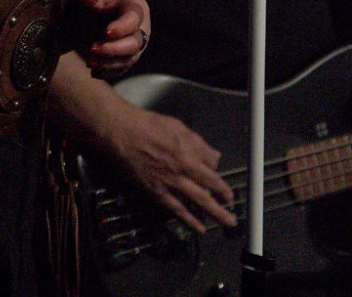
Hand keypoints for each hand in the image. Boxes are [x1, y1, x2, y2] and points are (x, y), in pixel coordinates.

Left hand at [75, 0, 150, 79]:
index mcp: (137, 8)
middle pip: (135, 44)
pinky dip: (108, 73)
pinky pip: (121, 70)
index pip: (134, 20)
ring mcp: (136, 46)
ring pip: (128, 60)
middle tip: (93, 49)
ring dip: (109, 63)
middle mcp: (141, 29)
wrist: (99, 8)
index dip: (122, 28)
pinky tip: (94, 71)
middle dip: (114, 49)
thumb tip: (91, 1)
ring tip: (90, 61)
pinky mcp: (127, 58)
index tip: (106, 32)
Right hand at [100, 102, 237, 232]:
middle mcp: (182, 169)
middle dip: (223, 201)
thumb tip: (213, 156)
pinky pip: (175, 209)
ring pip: (197, 201)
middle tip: (232, 211)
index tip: (228, 192)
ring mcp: (169, 182)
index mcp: (189, 152)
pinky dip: (188, 219)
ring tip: (226, 222)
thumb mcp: (177, 127)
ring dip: (214, 213)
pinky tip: (197, 227)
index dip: (222, 184)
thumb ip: (197, 143)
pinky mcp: (154, 192)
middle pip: (209, 188)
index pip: (212, 171)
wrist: (120, 132)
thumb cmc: (147, 125)